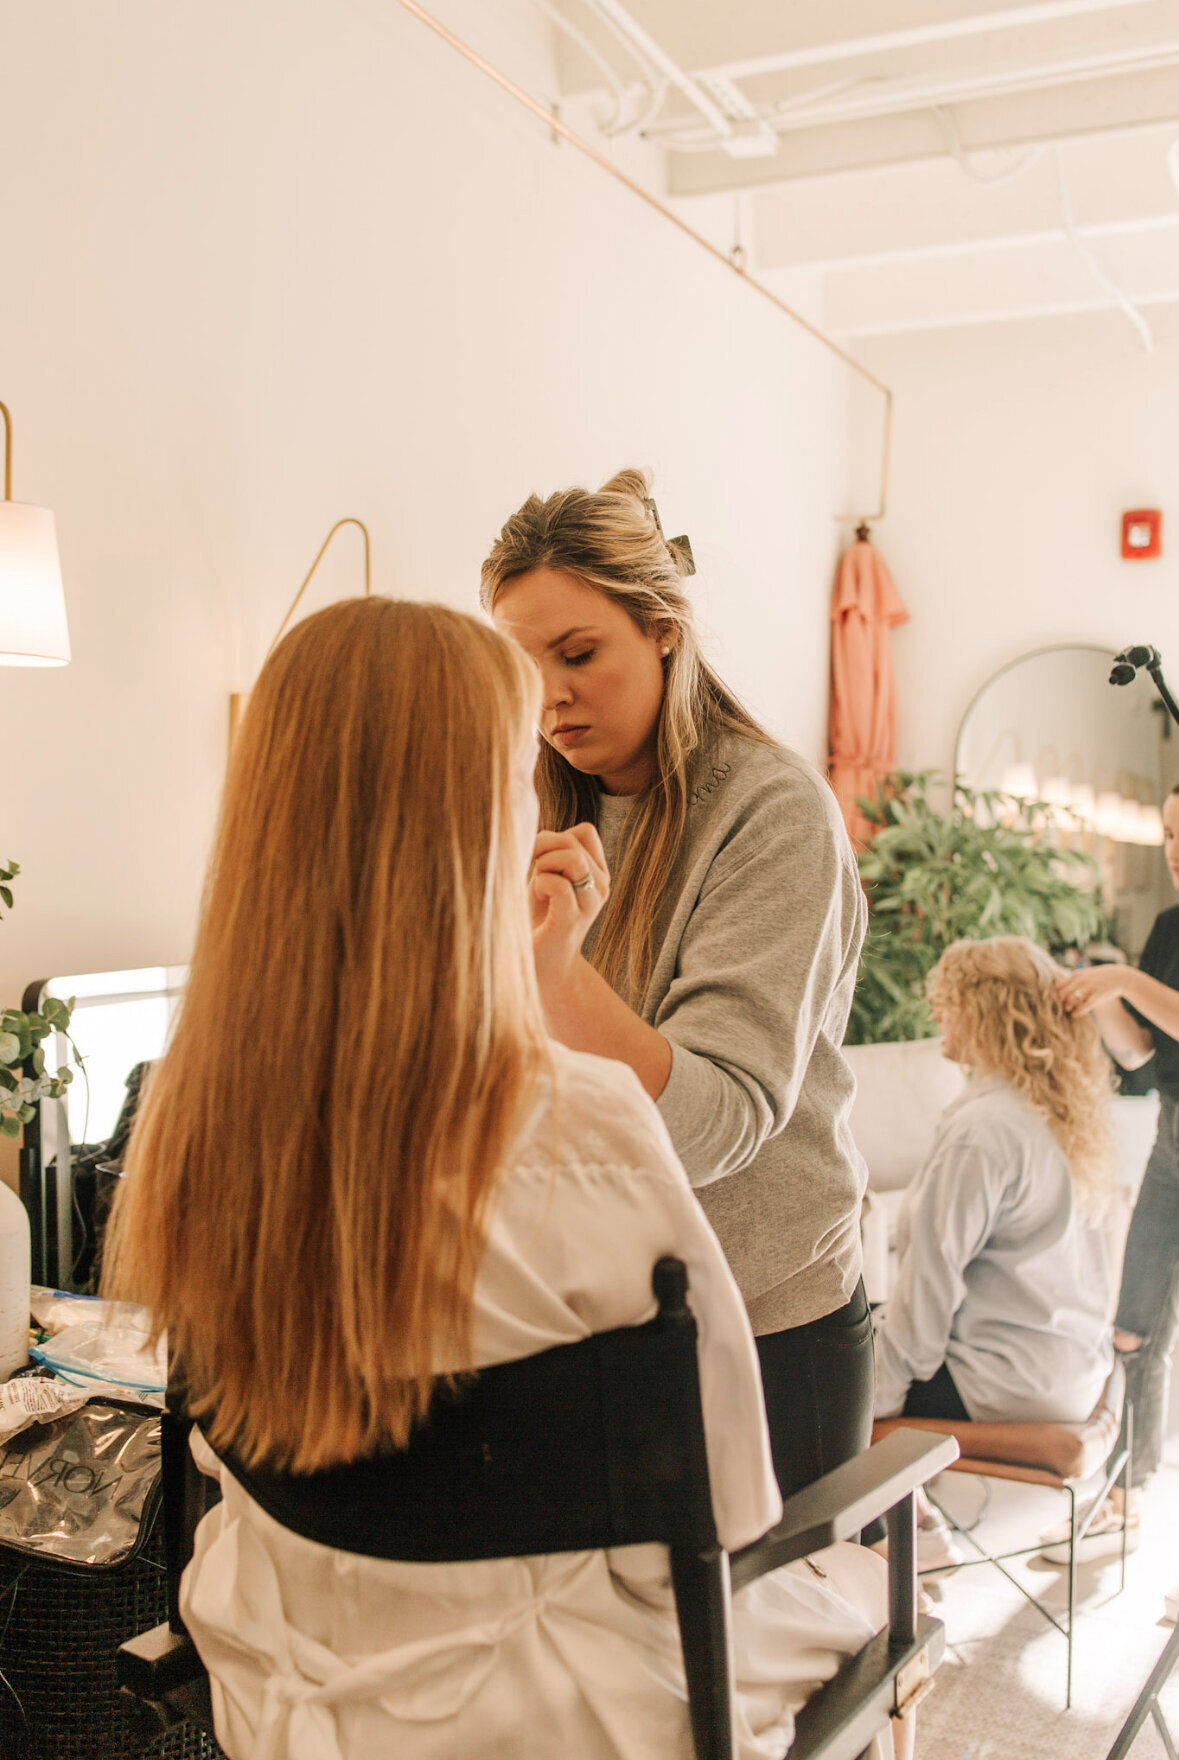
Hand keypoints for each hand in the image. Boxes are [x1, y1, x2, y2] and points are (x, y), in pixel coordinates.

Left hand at [529, 824, 609, 992]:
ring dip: (544, 865)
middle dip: (542, 847)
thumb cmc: (539, 917)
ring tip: (536, 885)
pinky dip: (540, 885)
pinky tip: (537, 899)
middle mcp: (600, 886)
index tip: (537, 856)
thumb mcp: (545, 875)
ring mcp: (590, 903)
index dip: (556, 835)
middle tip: (529, 870)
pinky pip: (558, 885)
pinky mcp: (572, 919)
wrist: (541, 964)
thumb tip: (527, 823)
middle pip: (573, 840)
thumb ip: (548, 851)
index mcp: (597, 873)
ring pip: (572, 859)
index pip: (584, 832)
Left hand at [1057, 965, 1132, 1015]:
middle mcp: (1081, 980)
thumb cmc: (1100, 977)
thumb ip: (1073, 979)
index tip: (1056, 1000)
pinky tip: (1075, 1015)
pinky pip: (1085, 1005)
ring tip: (1068, 1010)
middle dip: (1060, 1002)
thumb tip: (1057, 987)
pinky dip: (1078, 1011)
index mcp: (1077, 975)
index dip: (1056, 994)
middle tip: (1061, 1007)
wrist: (1120, 977)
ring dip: (1068, 1006)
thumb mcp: (1085, 973)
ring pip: (1072, 999)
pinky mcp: (1098, 996)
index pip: (1059, 985)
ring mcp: (1089, 988)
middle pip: (1063, 993)